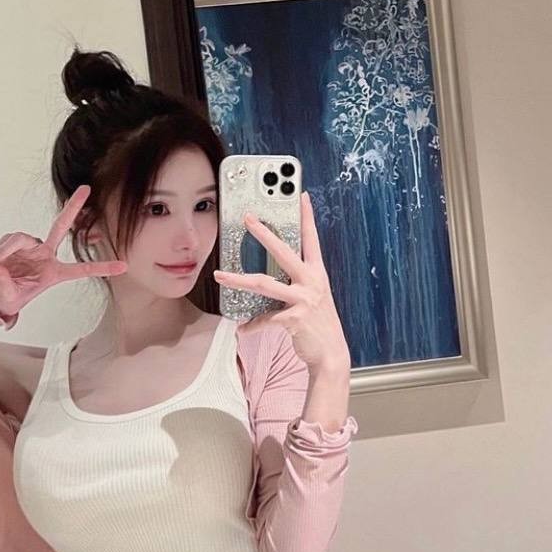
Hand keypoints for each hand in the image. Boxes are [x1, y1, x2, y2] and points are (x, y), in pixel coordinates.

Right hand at [0, 185, 127, 317]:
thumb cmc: (8, 297)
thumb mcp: (9, 298)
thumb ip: (4, 283)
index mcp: (54, 273)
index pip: (81, 270)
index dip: (102, 267)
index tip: (124, 265)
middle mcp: (46, 255)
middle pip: (61, 226)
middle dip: (73, 207)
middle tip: (86, 188)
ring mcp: (32, 246)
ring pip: (20, 238)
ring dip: (5, 250)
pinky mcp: (17, 241)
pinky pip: (8, 240)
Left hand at [214, 191, 349, 371]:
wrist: (331, 354)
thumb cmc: (318, 324)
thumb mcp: (313, 297)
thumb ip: (296, 283)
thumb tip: (270, 275)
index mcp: (317, 274)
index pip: (311, 239)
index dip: (306, 217)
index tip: (300, 196)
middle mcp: (311, 283)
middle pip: (283, 252)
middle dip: (264, 234)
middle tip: (248, 219)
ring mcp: (304, 300)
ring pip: (264, 284)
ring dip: (238, 280)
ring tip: (219, 276)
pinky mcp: (295, 319)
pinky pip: (266, 319)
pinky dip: (252, 325)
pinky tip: (243, 329)